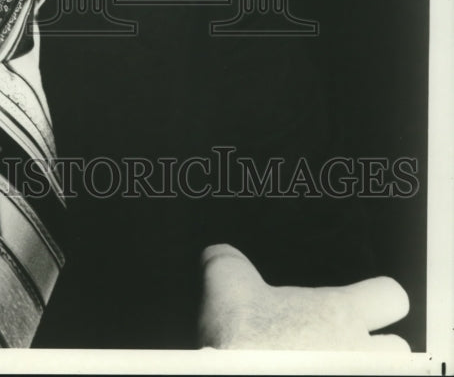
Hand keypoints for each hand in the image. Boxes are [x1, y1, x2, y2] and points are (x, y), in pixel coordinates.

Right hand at [197, 244, 409, 350]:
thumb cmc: (240, 341)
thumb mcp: (225, 283)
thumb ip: (229, 260)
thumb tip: (218, 252)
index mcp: (338, 312)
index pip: (391, 296)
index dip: (376, 298)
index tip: (362, 305)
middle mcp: (360, 353)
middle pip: (397, 348)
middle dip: (373, 349)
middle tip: (340, 348)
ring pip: (383, 375)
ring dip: (360, 370)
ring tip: (323, 367)